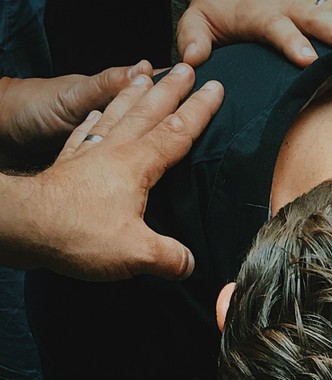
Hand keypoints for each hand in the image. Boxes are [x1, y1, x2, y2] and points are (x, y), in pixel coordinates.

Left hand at [0, 63, 223, 280]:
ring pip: (117, 115)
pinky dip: (93, 121)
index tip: (215, 87)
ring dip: (134, 94)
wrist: (21, 225)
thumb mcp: (135, 252)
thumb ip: (170, 258)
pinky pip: (83, 134)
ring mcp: (88, 154)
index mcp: (138, 164)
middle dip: (171, 89)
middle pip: (149, 112)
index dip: (200, 109)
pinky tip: (95, 115)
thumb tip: (190, 265)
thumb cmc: (77, 232)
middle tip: (186, 68)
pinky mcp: (66, 165)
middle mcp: (115, 151)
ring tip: (145, 75)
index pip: (178, 131)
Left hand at [177, 0, 331, 67]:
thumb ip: (193, 38)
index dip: (292, 41)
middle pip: (316, 16)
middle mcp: (286, 3)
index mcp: (257, 11)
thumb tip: (194, 59)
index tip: (307, 60)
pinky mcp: (318, 3)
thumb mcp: (197, 22)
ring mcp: (305, 1)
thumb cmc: (216, 10)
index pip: (276, 25)